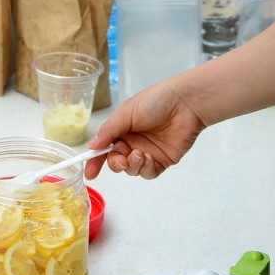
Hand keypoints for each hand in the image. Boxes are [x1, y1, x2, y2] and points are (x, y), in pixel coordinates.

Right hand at [85, 78, 207, 180]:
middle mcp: (133, 141)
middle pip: (116, 162)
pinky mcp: (162, 160)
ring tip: (140, 154)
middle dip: (116, 164)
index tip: (89, 172)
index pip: (104, 147)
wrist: (185, 104)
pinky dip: (146, 168)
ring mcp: (147, 152)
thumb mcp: (126, 113)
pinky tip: (149, 157)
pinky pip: (148, 173)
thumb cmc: (156, 101)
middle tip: (121, 159)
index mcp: (122, 128)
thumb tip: (91, 146)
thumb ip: (108, 132)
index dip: (95, 160)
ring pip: (132, 170)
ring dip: (132, 165)